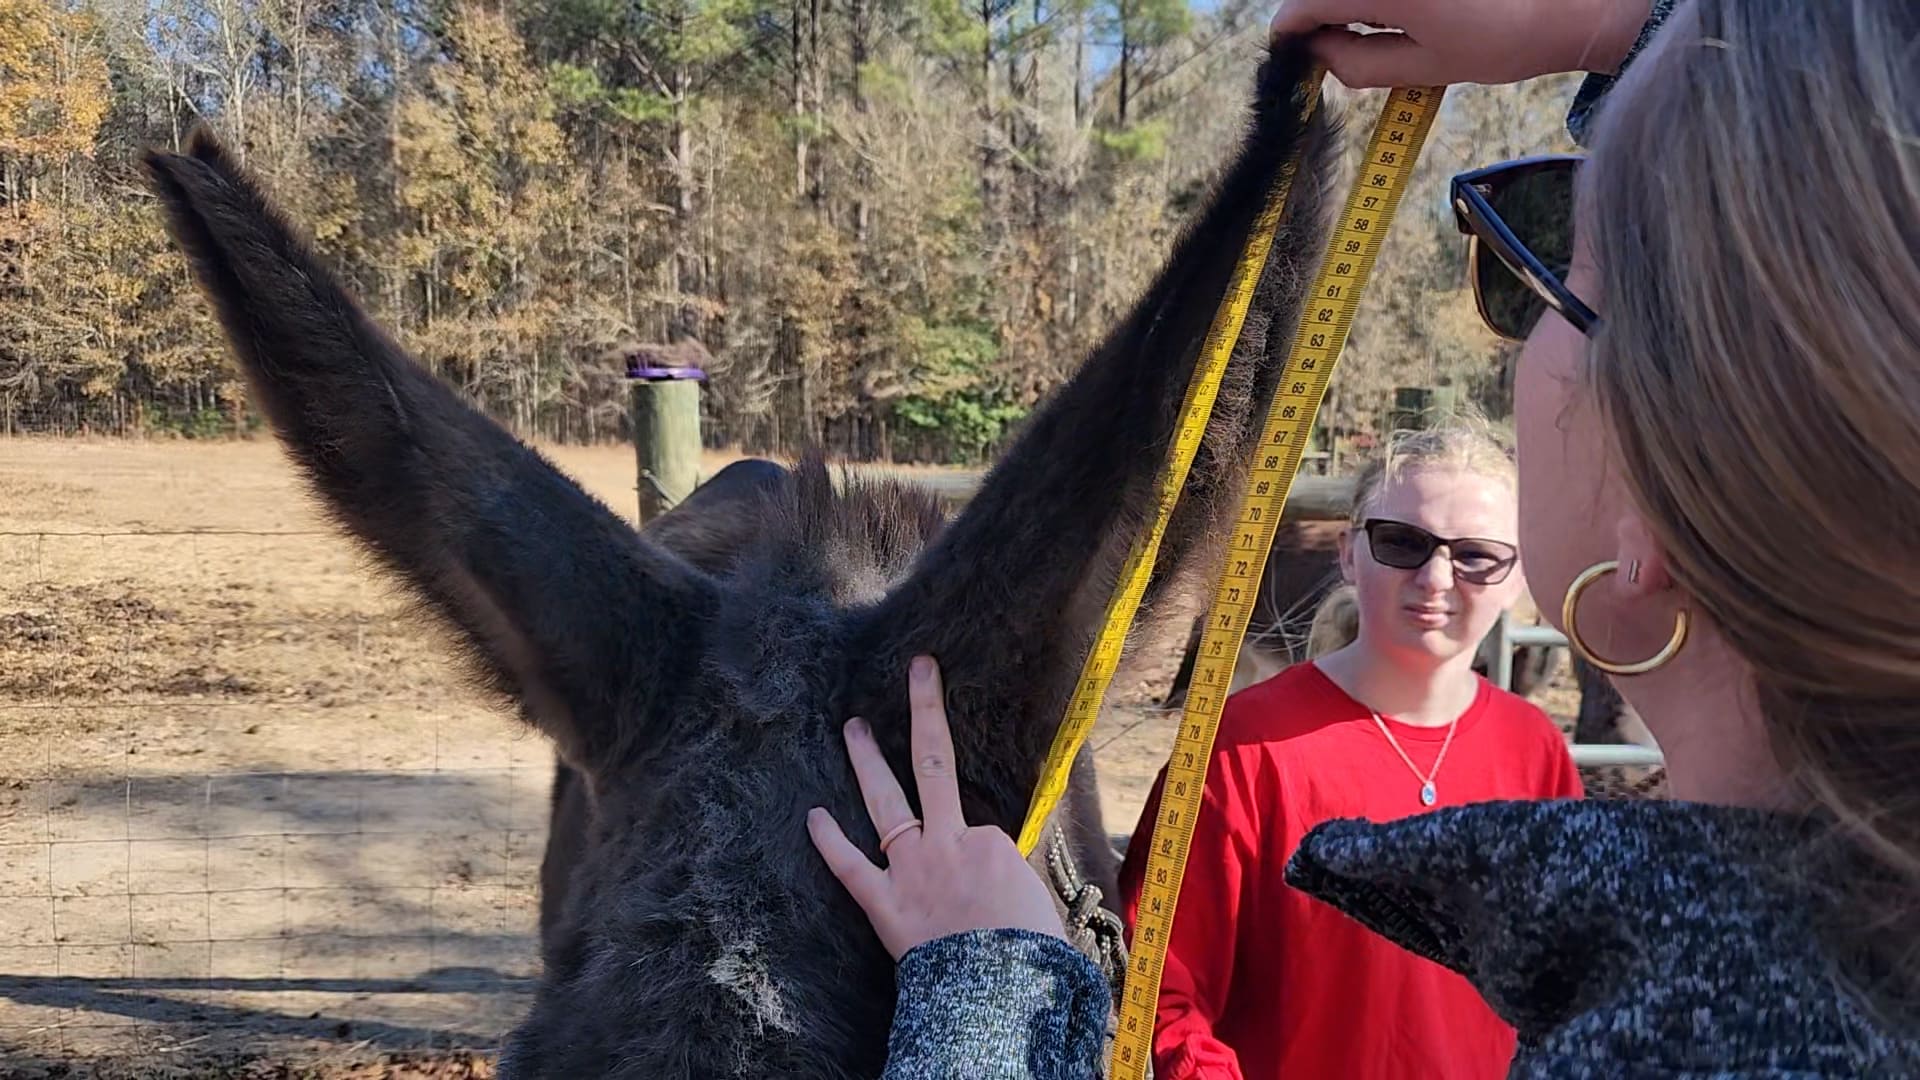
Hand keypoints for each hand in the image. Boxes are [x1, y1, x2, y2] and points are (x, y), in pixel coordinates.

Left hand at [807, 654, 1065, 960]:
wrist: (995, 993)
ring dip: (867, 760)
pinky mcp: (883, 903)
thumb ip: (1015, 883)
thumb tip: (1007, 885)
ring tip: (853, 726)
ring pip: (885, 802)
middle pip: (936, 764)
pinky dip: (829, 842)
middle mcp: (948, 842)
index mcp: (992, 842)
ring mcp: (911, 868)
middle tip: (917, 669)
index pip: (982, 827)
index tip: (991, 889)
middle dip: (925, 709)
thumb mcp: (1040, 907)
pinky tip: (813, 816)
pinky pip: (850, 867)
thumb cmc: (1028, 955)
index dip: (985, 853)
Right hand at [1269, 0, 1653, 88]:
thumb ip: (1358, 64)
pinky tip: (1415, 9)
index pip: (1303, 6)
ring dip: (1359, 5)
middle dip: (1327, 14)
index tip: (1293, 52)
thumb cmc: (1503, 39)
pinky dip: (1386, 0)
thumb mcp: (1423, 67)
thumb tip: (1319, 54)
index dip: (1293, 33)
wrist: (1572, 3)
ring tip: (1395, 24)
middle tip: (1345, 46)